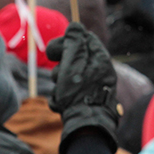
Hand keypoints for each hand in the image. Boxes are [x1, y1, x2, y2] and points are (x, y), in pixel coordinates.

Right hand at [46, 23, 118, 153]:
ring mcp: (93, 86)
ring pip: (70, 75)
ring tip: (61, 92)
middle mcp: (99, 70)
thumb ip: (74, 43)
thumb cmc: (79, 93)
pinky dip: (63, 97)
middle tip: (56, 72)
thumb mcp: (74, 62)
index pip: (84, 38)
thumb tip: (76, 25)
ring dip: (60, 82)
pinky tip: (61, 104)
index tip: (53, 50)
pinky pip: (70, 91)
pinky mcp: (86, 100)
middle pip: (75, 57)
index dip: (67, 41)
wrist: (85, 128)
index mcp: (100, 58)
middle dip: (60, 64)